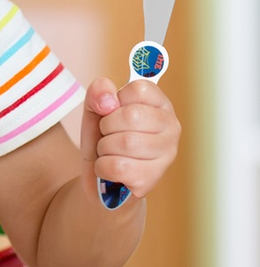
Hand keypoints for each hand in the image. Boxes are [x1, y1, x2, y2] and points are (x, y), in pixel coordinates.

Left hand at [79, 77, 180, 200]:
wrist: (97, 175)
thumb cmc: (102, 138)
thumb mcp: (95, 108)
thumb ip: (98, 92)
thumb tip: (108, 101)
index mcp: (160, 103)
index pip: (138, 89)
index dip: (114, 101)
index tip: (113, 112)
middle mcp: (171, 126)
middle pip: (131, 116)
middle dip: (107, 126)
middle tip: (108, 135)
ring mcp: (166, 154)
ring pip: (126, 143)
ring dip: (104, 147)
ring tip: (109, 151)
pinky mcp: (152, 178)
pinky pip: (118, 167)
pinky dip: (102, 167)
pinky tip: (110, 168)